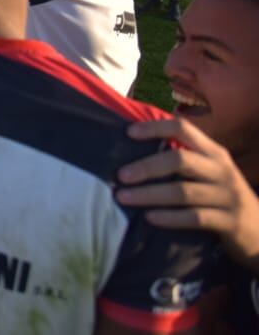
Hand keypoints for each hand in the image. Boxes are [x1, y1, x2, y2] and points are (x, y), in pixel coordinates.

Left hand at [116, 117, 258, 270]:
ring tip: (123, 197)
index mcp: (214, 153)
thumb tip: (132, 151)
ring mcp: (227, 196)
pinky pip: (195, 218)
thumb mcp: (209, 172)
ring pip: (183, 192)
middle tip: (120, 176)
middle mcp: (221, 170)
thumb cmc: (222, 196)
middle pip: (180, 160)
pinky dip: (170, 218)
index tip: (128, 132)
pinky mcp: (229, 222)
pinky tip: (149, 218)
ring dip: (149, 194)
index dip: (155, 127)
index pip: (183, 128)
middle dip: (147, 167)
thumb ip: (183, 160)